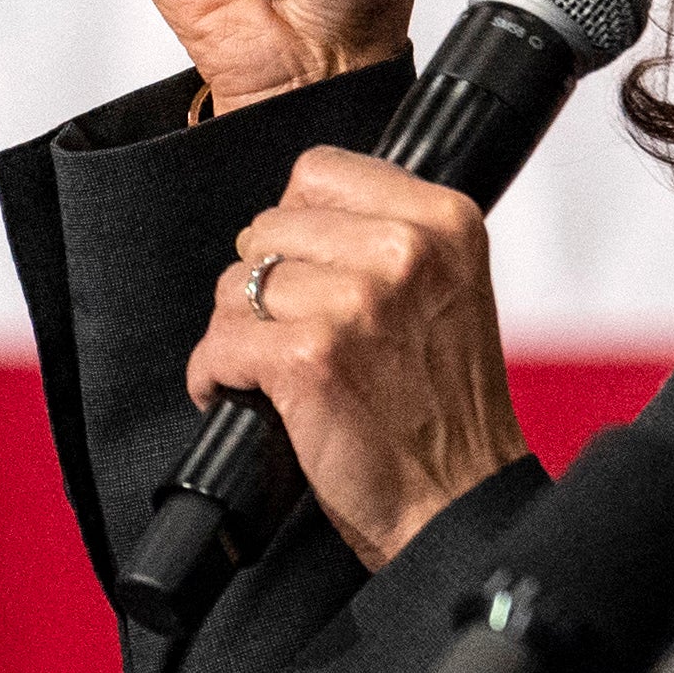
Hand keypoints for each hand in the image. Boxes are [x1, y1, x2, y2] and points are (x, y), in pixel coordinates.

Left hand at [189, 148, 529, 568]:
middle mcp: (404, 252)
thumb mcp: (448, 288)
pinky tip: (241, 393)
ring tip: (274, 368)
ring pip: (236, 285)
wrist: (458, 500)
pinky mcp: (309, 358)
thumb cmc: (447, 410)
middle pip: (268, 228)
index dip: (296, 225)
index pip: (319, 172)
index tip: (306, 267)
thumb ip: (386, 235)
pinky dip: (215, 376)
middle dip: (264, 283)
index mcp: (444, 221)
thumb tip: (297, 213)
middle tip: (292, 330)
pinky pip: (219, 343)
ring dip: (239, 332)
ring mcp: (356, 303)